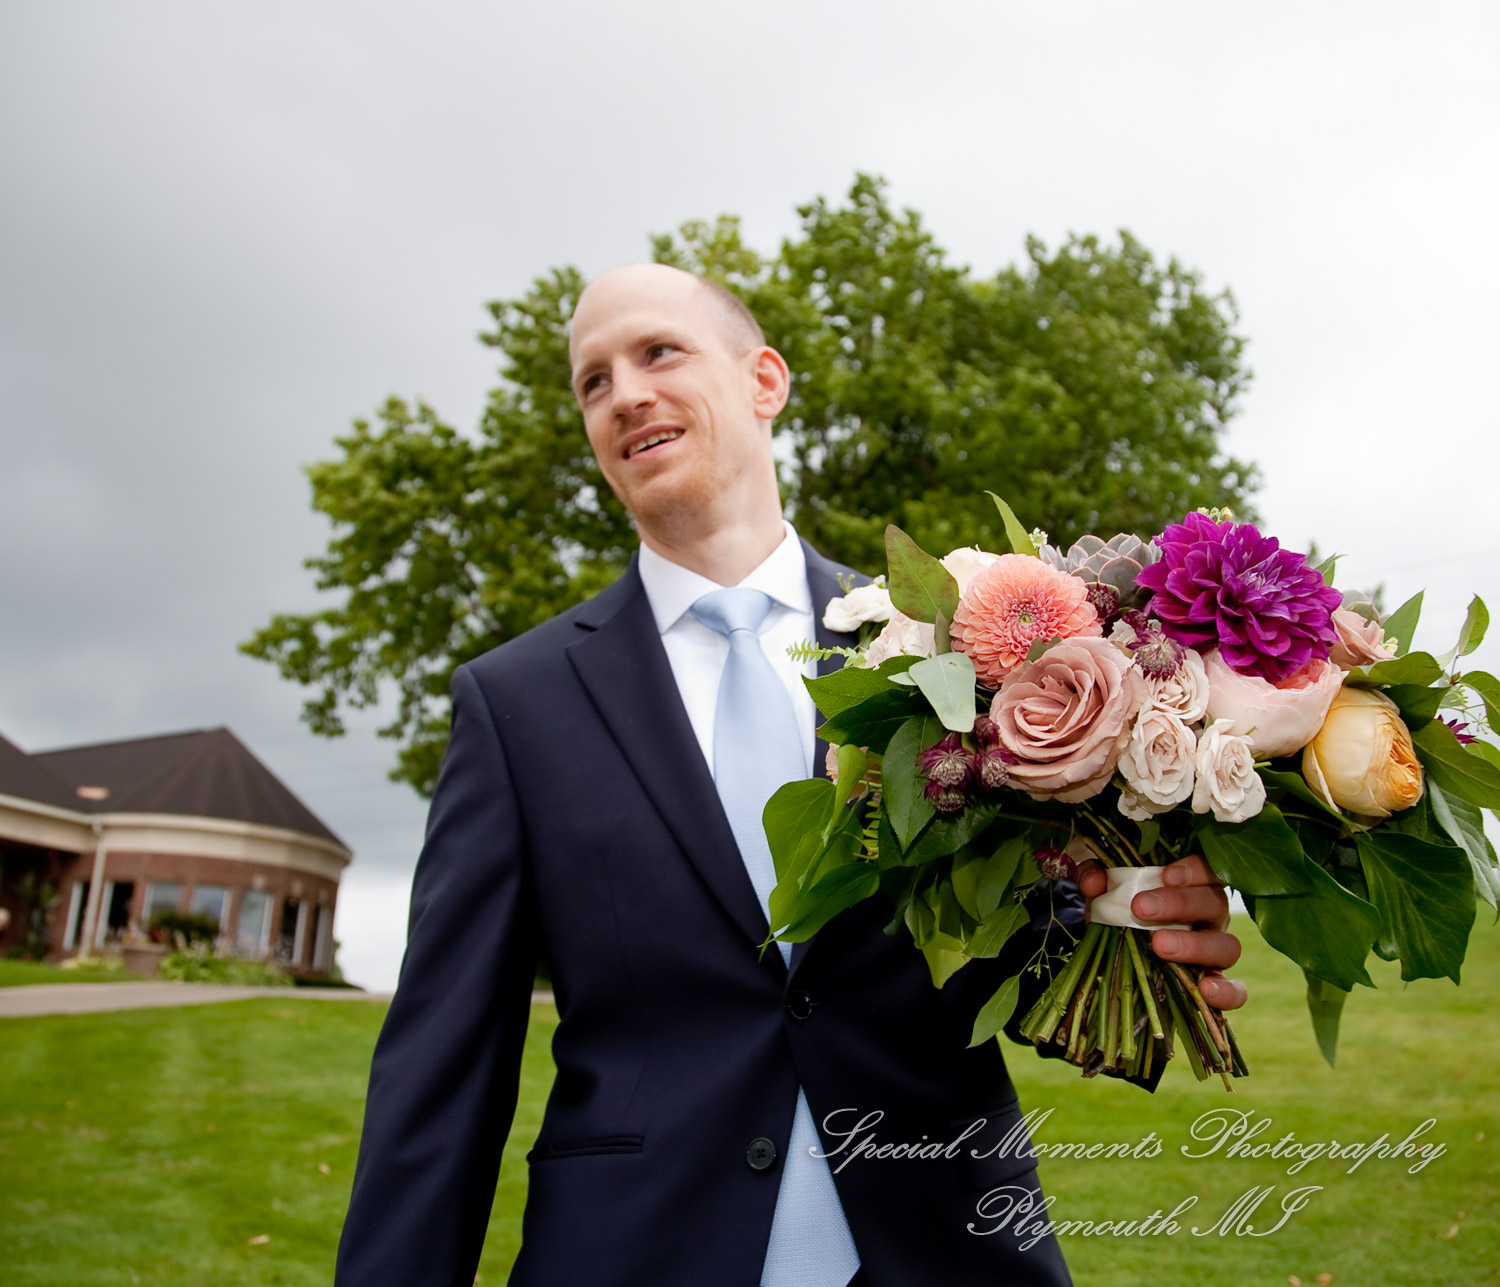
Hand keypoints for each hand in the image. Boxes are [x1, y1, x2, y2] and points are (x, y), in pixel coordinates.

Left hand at [1074, 854, 1247, 1011]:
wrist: (1118, 954)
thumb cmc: (1121, 913)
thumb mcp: (1105, 892)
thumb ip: (1097, 878)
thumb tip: (1093, 882)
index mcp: (1193, 886)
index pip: (1208, 869)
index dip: (1193, 870)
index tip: (1165, 876)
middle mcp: (1211, 916)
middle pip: (1214, 903)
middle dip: (1179, 904)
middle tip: (1141, 908)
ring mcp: (1216, 950)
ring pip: (1227, 945)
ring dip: (1194, 945)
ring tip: (1159, 945)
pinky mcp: (1217, 985)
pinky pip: (1236, 991)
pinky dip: (1227, 991)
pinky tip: (1205, 989)